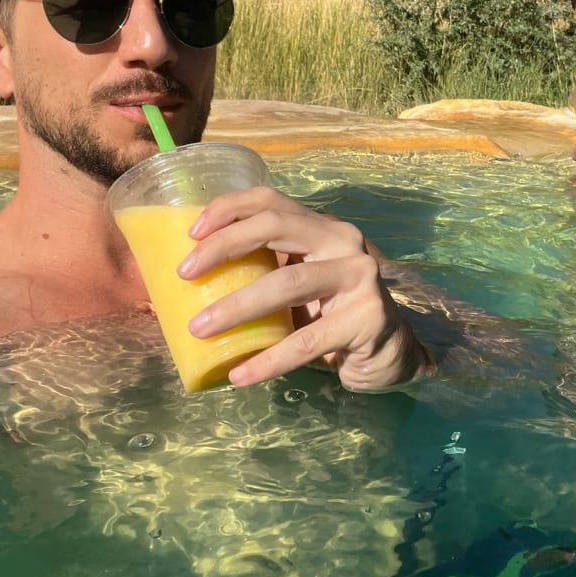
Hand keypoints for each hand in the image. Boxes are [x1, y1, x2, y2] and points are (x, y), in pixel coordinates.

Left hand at [177, 187, 432, 390]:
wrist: (392, 353)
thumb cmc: (332, 318)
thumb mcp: (299, 286)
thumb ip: (262, 275)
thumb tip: (183, 290)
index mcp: (321, 227)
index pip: (271, 200)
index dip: (229, 208)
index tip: (190, 233)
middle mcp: (343, 241)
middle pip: (276, 226)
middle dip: (224, 246)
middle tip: (185, 275)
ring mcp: (359, 277)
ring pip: (287, 283)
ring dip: (237, 306)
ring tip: (200, 329)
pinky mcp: (367, 318)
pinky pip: (308, 341)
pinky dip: (269, 360)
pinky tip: (241, 376)